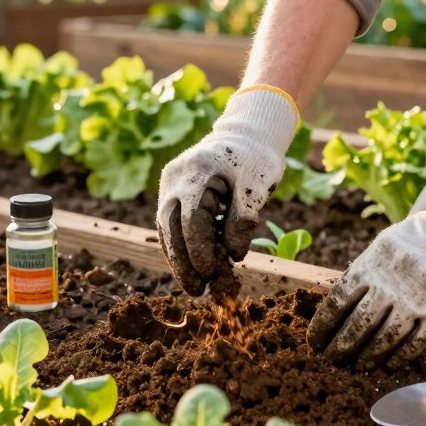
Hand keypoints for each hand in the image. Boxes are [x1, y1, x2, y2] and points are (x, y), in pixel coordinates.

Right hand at [157, 87, 299, 294]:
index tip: (211, 273)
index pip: (192, 219)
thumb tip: (233, 255)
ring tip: (194, 286)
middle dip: (182, 262)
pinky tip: (190, 267)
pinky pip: (170, 224)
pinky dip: (179, 246)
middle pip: (170, 227)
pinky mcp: (171, 192)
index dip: (200, 249)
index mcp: (198, 171)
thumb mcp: (259, 184)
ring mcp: (169, 184)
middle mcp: (176, 177)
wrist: (244, 134)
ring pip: (166, 228)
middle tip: (197, 290)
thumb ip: (244, 218)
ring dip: (178, 259)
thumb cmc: (255, 158)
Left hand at [308, 171, 425, 363]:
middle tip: (332, 360)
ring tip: (358, 366)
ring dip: (368, 357)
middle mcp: (392, 285)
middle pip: (358, 325)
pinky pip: (415, 344)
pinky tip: (388, 365)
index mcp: (371, 265)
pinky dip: (399, 358)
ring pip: (385, 339)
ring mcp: (418, 302)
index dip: (323, 326)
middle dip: (341, 347)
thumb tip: (334, 310)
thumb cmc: (414, 245)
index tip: (314, 342)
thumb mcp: (381, 248)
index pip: (337, 302)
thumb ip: (361, 274)